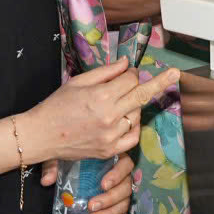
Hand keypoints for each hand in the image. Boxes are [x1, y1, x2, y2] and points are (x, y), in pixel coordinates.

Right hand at [20, 59, 177, 161]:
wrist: (40, 135)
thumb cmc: (56, 105)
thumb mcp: (78, 82)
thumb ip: (106, 72)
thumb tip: (127, 63)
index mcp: (102, 96)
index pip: (131, 79)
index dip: (131, 73)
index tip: (129, 71)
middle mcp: (110, 116)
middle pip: (141, 95)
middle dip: (157, 82)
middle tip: (173, 74)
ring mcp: (111, 135)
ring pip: (137, 115)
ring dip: (134, 106)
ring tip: (120, 103)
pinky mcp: (109, 150)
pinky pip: (133, 137)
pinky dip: (134, 127)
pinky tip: (127, 120)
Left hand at [36, 150, 138, 213]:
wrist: (76, 173)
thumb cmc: (73, 162)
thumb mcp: (62, 158)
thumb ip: (54, 165)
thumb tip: (46, 181)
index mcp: (114, 160)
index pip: (126, 164)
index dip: (117, 175)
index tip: (103, 185)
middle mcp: (122, 176)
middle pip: (125, 187)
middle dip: (109, 199)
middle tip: (91, 205)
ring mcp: (122, 192)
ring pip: (124, 203)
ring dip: (109, 213)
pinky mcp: (119, 206)